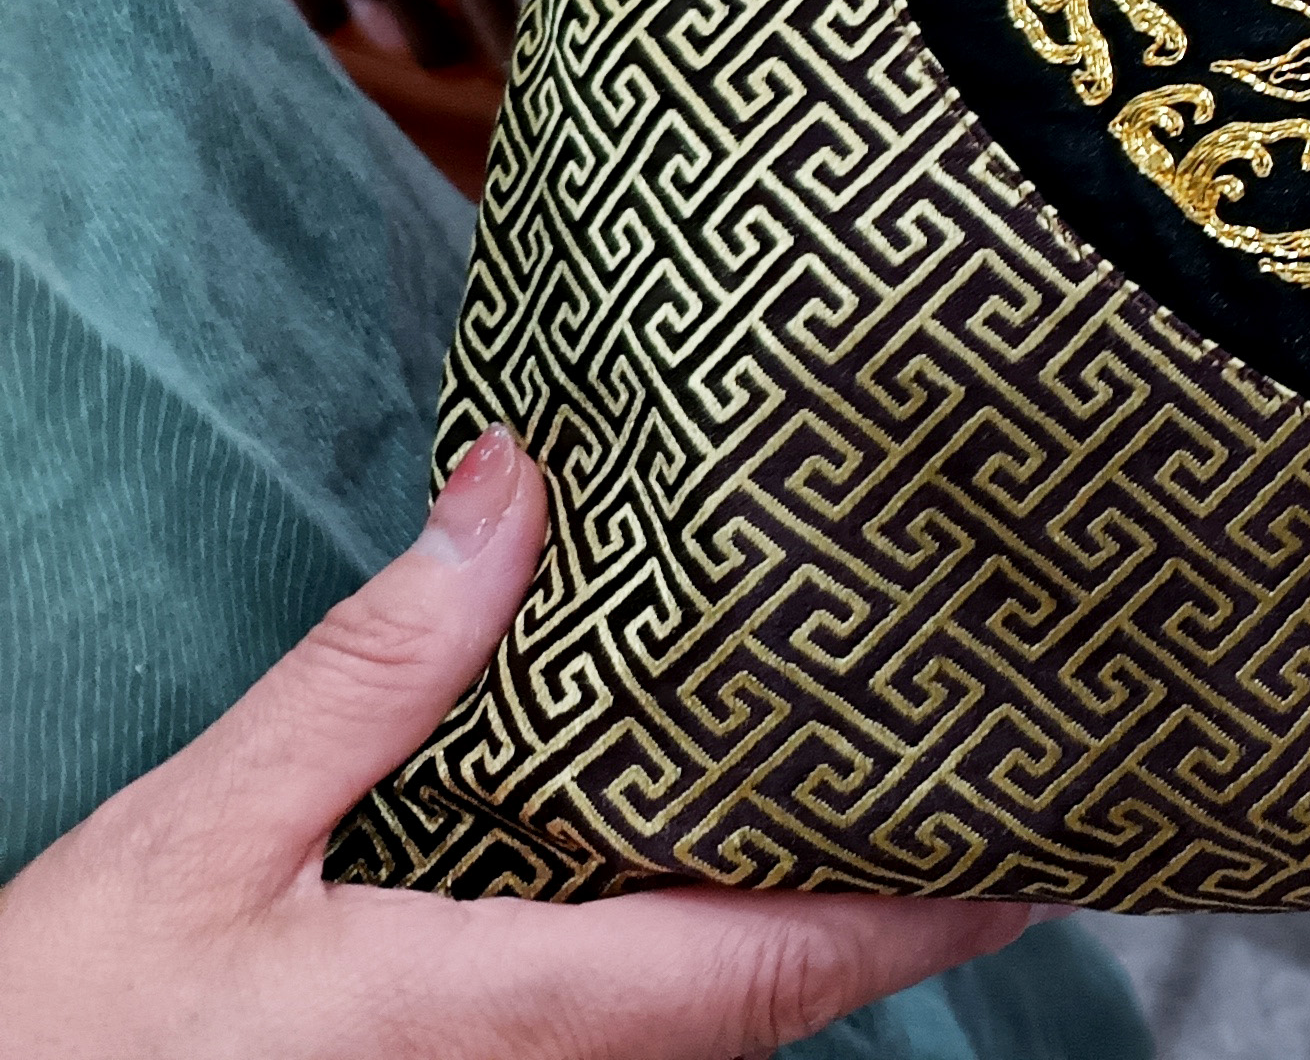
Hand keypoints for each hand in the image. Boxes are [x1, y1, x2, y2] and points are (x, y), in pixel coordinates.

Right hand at [0, 427, 1045, 1059]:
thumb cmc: (56, 1038)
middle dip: (879, 908)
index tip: (1026, 837)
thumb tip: (515, 492)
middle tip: (980, 779)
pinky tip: (691, 870)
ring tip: (870, 796)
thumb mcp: (195, 840)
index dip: (914, 912)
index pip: (768, 969)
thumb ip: (372, 674)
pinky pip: (616, 1041)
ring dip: (787, 935)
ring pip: (696, 1033)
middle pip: (759, 1007)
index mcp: (487, 1020)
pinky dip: (692, 959)